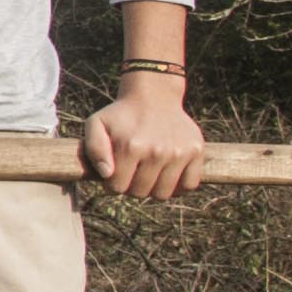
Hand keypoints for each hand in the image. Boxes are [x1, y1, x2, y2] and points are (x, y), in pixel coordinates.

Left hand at [82, 78, 205, 200]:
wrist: (154, 98)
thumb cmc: (121, 117)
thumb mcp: (96, 124)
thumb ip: (94, 149)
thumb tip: (107, 174)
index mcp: (130, 146)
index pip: (117, 187)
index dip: (111, 183)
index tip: (114, 172)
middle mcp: (157, 151)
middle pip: (140, 193)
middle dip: (131, 186)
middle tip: (131, 171)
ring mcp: (179, 153)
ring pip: (163, 194)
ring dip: (153, 188)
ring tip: (147, 173)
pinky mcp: (196, 152)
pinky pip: (189, 185)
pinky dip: (178, 186)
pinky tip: (167, 175)